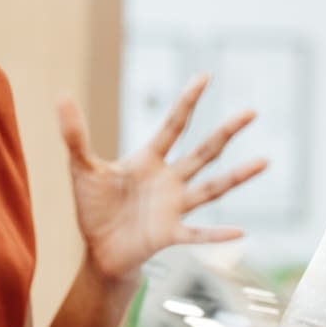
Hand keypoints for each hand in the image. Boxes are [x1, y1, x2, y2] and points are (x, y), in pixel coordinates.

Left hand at [57, 75, 266, 284]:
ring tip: (264, 162)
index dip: (188, 101)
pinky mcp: (170, 234)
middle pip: (203, 152)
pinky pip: (197, 233)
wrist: (99, 250)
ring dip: (237, 177)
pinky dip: (217, 234)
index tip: (205, 76)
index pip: (174, 125)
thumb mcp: (83, 168)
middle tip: (251, 112)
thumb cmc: (95, 207)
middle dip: (226, 131)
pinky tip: (240, 232)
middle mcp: (170, 180)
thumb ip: (75, 135)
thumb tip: (61, 96)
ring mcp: (174, 207)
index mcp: (150, 160)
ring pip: (211, 188)